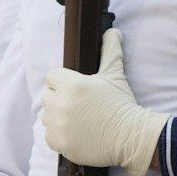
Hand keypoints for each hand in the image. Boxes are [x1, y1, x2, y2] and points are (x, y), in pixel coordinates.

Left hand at [41, 29, 167, 175]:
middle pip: (46, 96)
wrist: (130, 136)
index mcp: (70, 84)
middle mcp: (60, 104)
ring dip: (57, 118)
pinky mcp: (59, 143)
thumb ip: (110, 51)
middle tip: (78, 106)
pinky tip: (75, 134)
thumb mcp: (115, 74)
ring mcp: (58, 125)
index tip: (76, 89)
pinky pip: (48, 137)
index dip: (63, 81)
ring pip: (46, 117)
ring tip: (77, 120)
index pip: (51, 76)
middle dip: (59, 99)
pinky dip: (59, 137)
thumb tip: (112, 31)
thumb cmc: (121, 103)